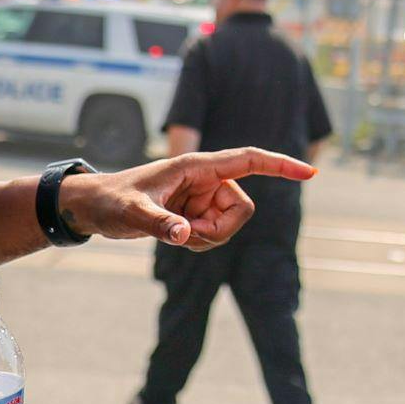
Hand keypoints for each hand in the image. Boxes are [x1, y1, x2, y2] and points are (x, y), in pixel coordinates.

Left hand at [59, 147, 314, 251]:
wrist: (94, 208)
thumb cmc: (111, 200)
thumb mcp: (132, 212)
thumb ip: (159, 223)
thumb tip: (185, 235)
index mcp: (197, 166)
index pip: (249, 160)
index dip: (281, 166)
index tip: (310, 173)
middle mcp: (207, 179)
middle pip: (242, 209)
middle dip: (219, 230)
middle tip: (184, 234)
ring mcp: (204, 197)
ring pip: (230, 225)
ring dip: (206, 239)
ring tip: (173, 233)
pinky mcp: (199, 212)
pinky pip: (216, 234)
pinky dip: (199, 242)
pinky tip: (174, 235)